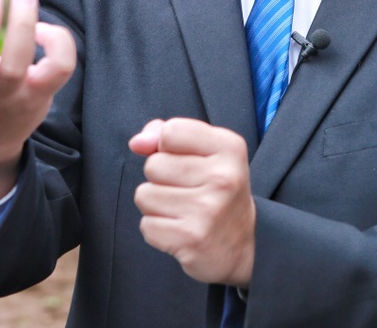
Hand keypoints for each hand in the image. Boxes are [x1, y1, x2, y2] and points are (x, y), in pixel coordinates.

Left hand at [129, 118, 254, 286]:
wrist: (239, 246)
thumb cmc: (215, 191)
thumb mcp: (204, 152)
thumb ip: (167, 135)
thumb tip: (137, 142)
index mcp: (229, 148)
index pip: (171, 131)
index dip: (166, 146)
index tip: (185, 159)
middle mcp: (223, 177)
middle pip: (153, 164)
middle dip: (160, 178)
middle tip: (187, 190)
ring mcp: (208, 210)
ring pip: (144, 195)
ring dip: (155, 204)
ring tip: (182, 210)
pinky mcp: (192, 238)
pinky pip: (146, 225)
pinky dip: (157, 229)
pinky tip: (180, 229)